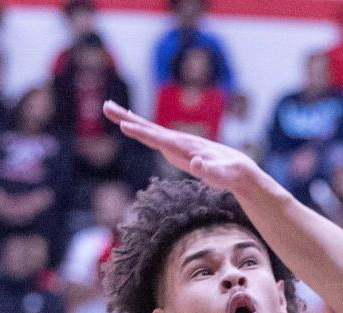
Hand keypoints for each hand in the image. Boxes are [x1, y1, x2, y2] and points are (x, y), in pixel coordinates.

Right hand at [103, 100, 257, 192]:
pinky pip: (152, 136)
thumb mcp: (219, 176)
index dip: (142, 133)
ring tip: (109, 109)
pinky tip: (129, 123)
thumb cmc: (227, 173)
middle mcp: (178, 141)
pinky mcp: (174, 147)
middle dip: (128, 118)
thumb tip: (196, 163)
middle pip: (149, 128)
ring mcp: (175, 143)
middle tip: (106, 106)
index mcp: (185, 147)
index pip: (159, 139)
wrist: (236, 167)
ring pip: (148, 129)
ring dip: (128, 119)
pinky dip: (139, 128)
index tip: (124, 126)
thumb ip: (208, 170)